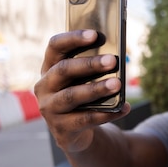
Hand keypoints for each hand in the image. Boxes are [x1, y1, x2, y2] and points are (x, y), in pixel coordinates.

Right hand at [33, 30, 130, 152]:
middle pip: (63, 70)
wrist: (75, 132)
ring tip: (117, 84)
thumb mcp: (82, 82)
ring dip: (96, 89)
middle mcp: (44, 87)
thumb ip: (92, 70)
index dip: (73, 39)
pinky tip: (124, 108)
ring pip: (72, 96)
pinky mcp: (61, 128)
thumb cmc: (82, 98)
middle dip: (89, 64)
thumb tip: (115, 60)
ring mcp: (49, 108)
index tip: (94, 34)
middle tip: (112, 60)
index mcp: (49, 68)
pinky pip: (85, 119)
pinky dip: (106, 114)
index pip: (55, 47)